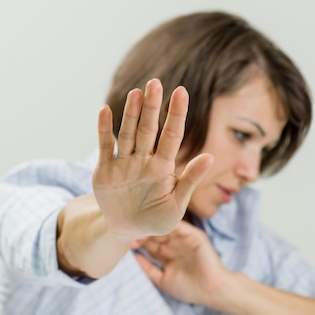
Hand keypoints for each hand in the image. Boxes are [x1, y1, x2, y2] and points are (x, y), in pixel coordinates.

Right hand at [93, 79, 212, 240]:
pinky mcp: (105, 170)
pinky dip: (104, 129)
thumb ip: (191, 180)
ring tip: (136, 93)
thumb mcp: (177, 204)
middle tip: (156, 83)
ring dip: (131, 113)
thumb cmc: (157, 218)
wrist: (127, 231)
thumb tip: (210, 157)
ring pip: (128, 133)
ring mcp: (124, 163)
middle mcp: (144, 160)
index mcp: (163, 167)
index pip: (172, 135)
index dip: (176, 114)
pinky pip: (105, 146)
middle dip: (152, 107)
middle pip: (149, 129)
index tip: (182, 92)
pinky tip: (105, 110)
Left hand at [133, 221, 232, 306]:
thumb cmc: (189, 288)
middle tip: (131, 230)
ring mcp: (184, 239)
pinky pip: (181, 227)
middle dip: (143, 232)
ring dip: (154, 226)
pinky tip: (160, 222)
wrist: (212, 290)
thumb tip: (132, 258)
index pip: (148, 243)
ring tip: (142, 225)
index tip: (124, 240)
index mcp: (165, 254)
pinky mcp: (195, 236)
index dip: (136, 241)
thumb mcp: (162, 280)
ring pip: (165, 228)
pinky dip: (171, 223)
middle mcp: (173, 244)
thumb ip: (148, 269)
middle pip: (154, 234)